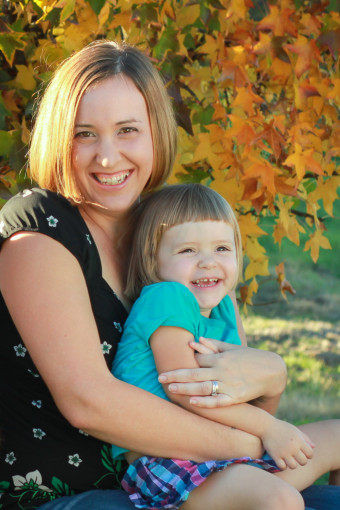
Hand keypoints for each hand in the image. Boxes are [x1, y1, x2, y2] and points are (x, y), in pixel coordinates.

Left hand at [158, 337, 286, 407]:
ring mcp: (229, 384)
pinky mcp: (236, 397)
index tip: (168, 364)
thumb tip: (194, 339)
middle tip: (160, 378)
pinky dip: (205, 402)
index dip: (183, 362)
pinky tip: (192, 402)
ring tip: (170, 389)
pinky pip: (218, 401)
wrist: (272, 371)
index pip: (197, 359)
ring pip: (202, 387)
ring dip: (185, 389)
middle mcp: (222, 370)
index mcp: (220, 357)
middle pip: (194, 373)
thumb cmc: (249, 358)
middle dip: (176, 375)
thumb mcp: (232, 348)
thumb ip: (212, 344)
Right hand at [262, 418, 314, 470]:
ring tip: (288, 459)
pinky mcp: (275, 455)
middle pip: (303, 462)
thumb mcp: (295, 430)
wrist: (266, 425)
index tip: (302, 452)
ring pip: (293, 466)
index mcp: (299, 440)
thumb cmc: (282, 427)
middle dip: (301, 460)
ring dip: (291, 464)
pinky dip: (283, 465)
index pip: (310, 454)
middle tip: (295, 457)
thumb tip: (314, 447)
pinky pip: (283, 467)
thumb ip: (305, 438)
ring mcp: (284, 452)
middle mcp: (293, 447)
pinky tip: (281, 460)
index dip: (308, 455)